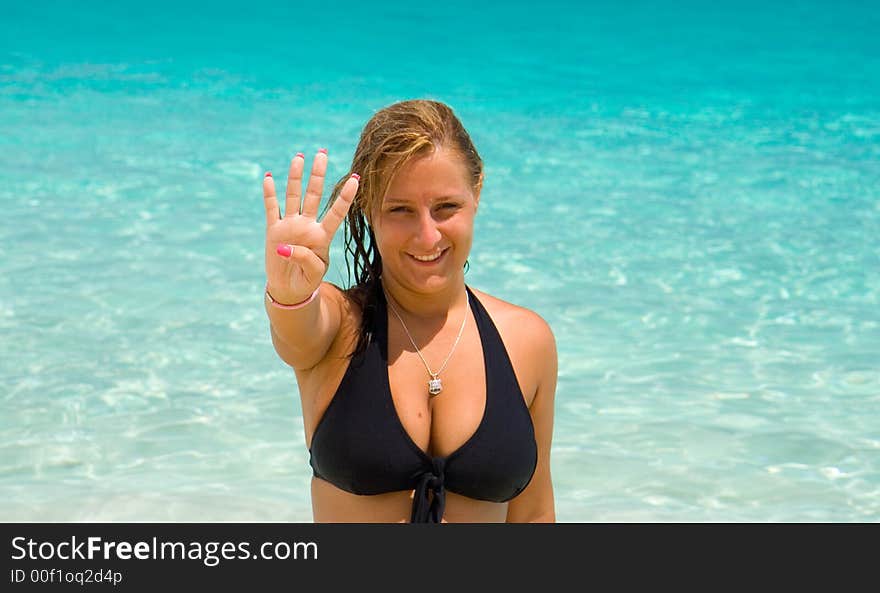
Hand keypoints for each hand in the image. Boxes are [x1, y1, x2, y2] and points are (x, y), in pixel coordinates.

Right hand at [262, 149, 358, 303]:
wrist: (290, 289)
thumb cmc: (307, 281)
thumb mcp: (314, 274)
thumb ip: (305, 259)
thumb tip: (286, 248)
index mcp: (322, 236)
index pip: (336, 212)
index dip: (345, 196)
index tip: (355, 179)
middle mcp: (307, 225)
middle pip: (315, 194)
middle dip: (318, 174)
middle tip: (322, 153)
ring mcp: (291, 225)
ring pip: (294, 196)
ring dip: (295, 177)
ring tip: (299, 157)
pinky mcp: (275, 230)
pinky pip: (272, 208)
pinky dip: (269, 194)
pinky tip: (269, 177)